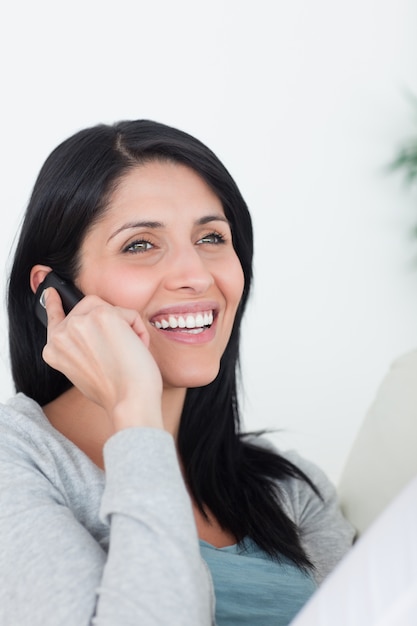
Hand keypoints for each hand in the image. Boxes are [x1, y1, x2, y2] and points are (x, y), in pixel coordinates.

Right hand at [42, 288, 162, 430]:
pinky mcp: (102, 315)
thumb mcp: (84, 372)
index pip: (53, 317)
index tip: (52, 292)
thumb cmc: (114, 392)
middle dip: (110, 323)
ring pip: (109, 308)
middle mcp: (61, 334)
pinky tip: (136, 349)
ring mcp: (79, 322)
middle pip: (89, 308)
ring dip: (125, 328)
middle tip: (120, 349)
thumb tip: (96, 333)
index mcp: (54, 350)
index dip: (54, 303)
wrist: (128, 402)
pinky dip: (139, 331)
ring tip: (126, 352)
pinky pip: (128, 313)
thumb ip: (80, 349)